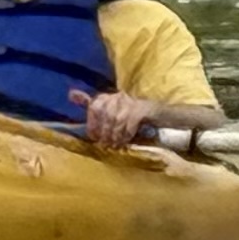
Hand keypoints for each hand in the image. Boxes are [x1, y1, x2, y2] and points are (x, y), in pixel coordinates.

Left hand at [83, 92, 215, 150]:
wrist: (168, 120)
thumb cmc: (137, 121)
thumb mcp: (113, 114)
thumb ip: (92, 104)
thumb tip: (70, 94)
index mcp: (111, 96)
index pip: (95, 105)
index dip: (93, 123)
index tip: (95, 137)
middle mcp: (120, 95)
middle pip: (103, 112)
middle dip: (103, 131)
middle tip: (106, 145)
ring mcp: (132, 101)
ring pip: (115, 119)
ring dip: (114, 135)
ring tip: (116, 145)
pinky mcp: (143, 109)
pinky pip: (128, 122)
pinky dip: (125, 134)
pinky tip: (126, 141)